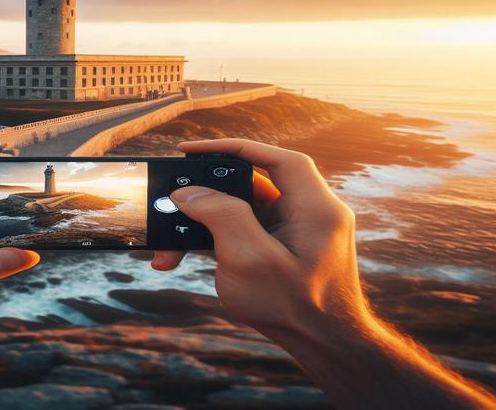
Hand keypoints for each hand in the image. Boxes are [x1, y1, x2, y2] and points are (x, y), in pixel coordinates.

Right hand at [150, 139, 495, 408]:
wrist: (325, 347)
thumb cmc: (294, 308)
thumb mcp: (249, 259)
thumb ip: (219, 215)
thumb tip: (188, 192)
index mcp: (315, 208)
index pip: (277, 158)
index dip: (235, 148)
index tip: (193, 150)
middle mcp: (312, 213)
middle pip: (254, 185)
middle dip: (209, 194)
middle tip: (175, 199)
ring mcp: (301, 232)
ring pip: (245, 212)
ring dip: (207, 226)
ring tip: (170, 250)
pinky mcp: (288, 249)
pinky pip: (248, 232)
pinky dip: (220, 241)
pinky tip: (190, 257)